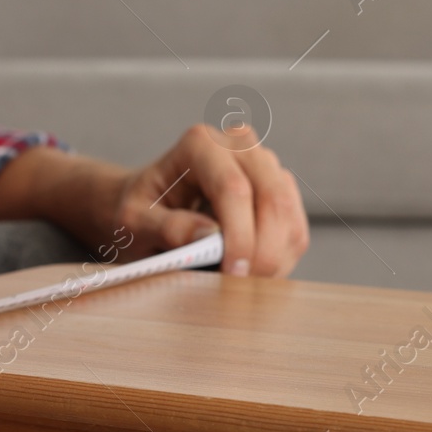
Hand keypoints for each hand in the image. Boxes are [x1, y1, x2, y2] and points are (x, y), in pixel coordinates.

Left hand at [111, 123, 308, 276]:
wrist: (153, 207)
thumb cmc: (142, 212)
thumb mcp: (135, 222)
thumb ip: (167, 228)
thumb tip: (208, 238)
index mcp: (201, 144)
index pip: (233, 189)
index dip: (239, 236)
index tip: (231, 273)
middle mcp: (240, 144)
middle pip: (272, 199)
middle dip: (262, 252)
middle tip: (242, 287)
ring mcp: (265, 165)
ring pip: (289, 216)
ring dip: (274, 259)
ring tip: (242, 284)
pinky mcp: (281, 189)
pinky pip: (296, 229)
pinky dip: (281, 259)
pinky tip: (253, 274)